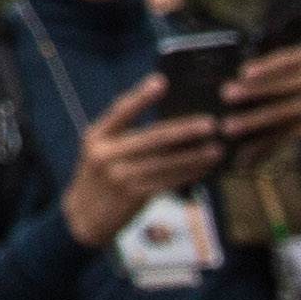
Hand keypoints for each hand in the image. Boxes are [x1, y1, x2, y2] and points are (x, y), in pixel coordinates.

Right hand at [58, 73, 224, 244]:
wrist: (83, 218)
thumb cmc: (99, 177)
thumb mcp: (100, 150)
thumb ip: (123, 135)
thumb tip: (169, 119)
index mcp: (96, 136)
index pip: (120, 111)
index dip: (141, 96)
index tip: (162, 81)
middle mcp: (106, 154)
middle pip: (152, 138)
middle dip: (184, 130)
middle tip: (210, 123)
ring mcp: (120, 177)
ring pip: (165, 163)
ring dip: (195, 156)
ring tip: (217, 148)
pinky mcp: (134, 197)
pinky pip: (168, 182)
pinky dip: (188, 175)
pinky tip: (204, 169)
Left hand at [222, 44, 300, 155]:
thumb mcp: (300, 69)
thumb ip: (275, 70)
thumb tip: (235, 80)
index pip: (286, 59)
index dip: (266, 66)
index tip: (244, 72)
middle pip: (282, 87)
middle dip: (252, 92)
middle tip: (226, 96)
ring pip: (282, 114)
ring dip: (253, 122)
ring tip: (229, 128)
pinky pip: (287, 135)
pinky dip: (264, 145)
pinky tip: (247, 152)